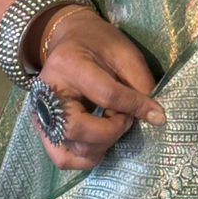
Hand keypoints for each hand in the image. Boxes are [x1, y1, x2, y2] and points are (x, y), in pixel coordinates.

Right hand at [30, 6, 165, 170]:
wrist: (68, 39)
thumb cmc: (98, 43)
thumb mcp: (124, 52)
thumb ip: (140, 82)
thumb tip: (154, 116)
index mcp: (68, 64)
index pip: (105, 95)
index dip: (135, 107)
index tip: (157, 114)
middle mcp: (47, 93)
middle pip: (78, 128)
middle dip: (112, 131)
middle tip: (126, 119)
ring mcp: (40, 114)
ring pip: (72, 148)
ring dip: (103, 144)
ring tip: (114, 125)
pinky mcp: (41, 130)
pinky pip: (63, 158)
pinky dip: (87, 158)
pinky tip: (101, 142)